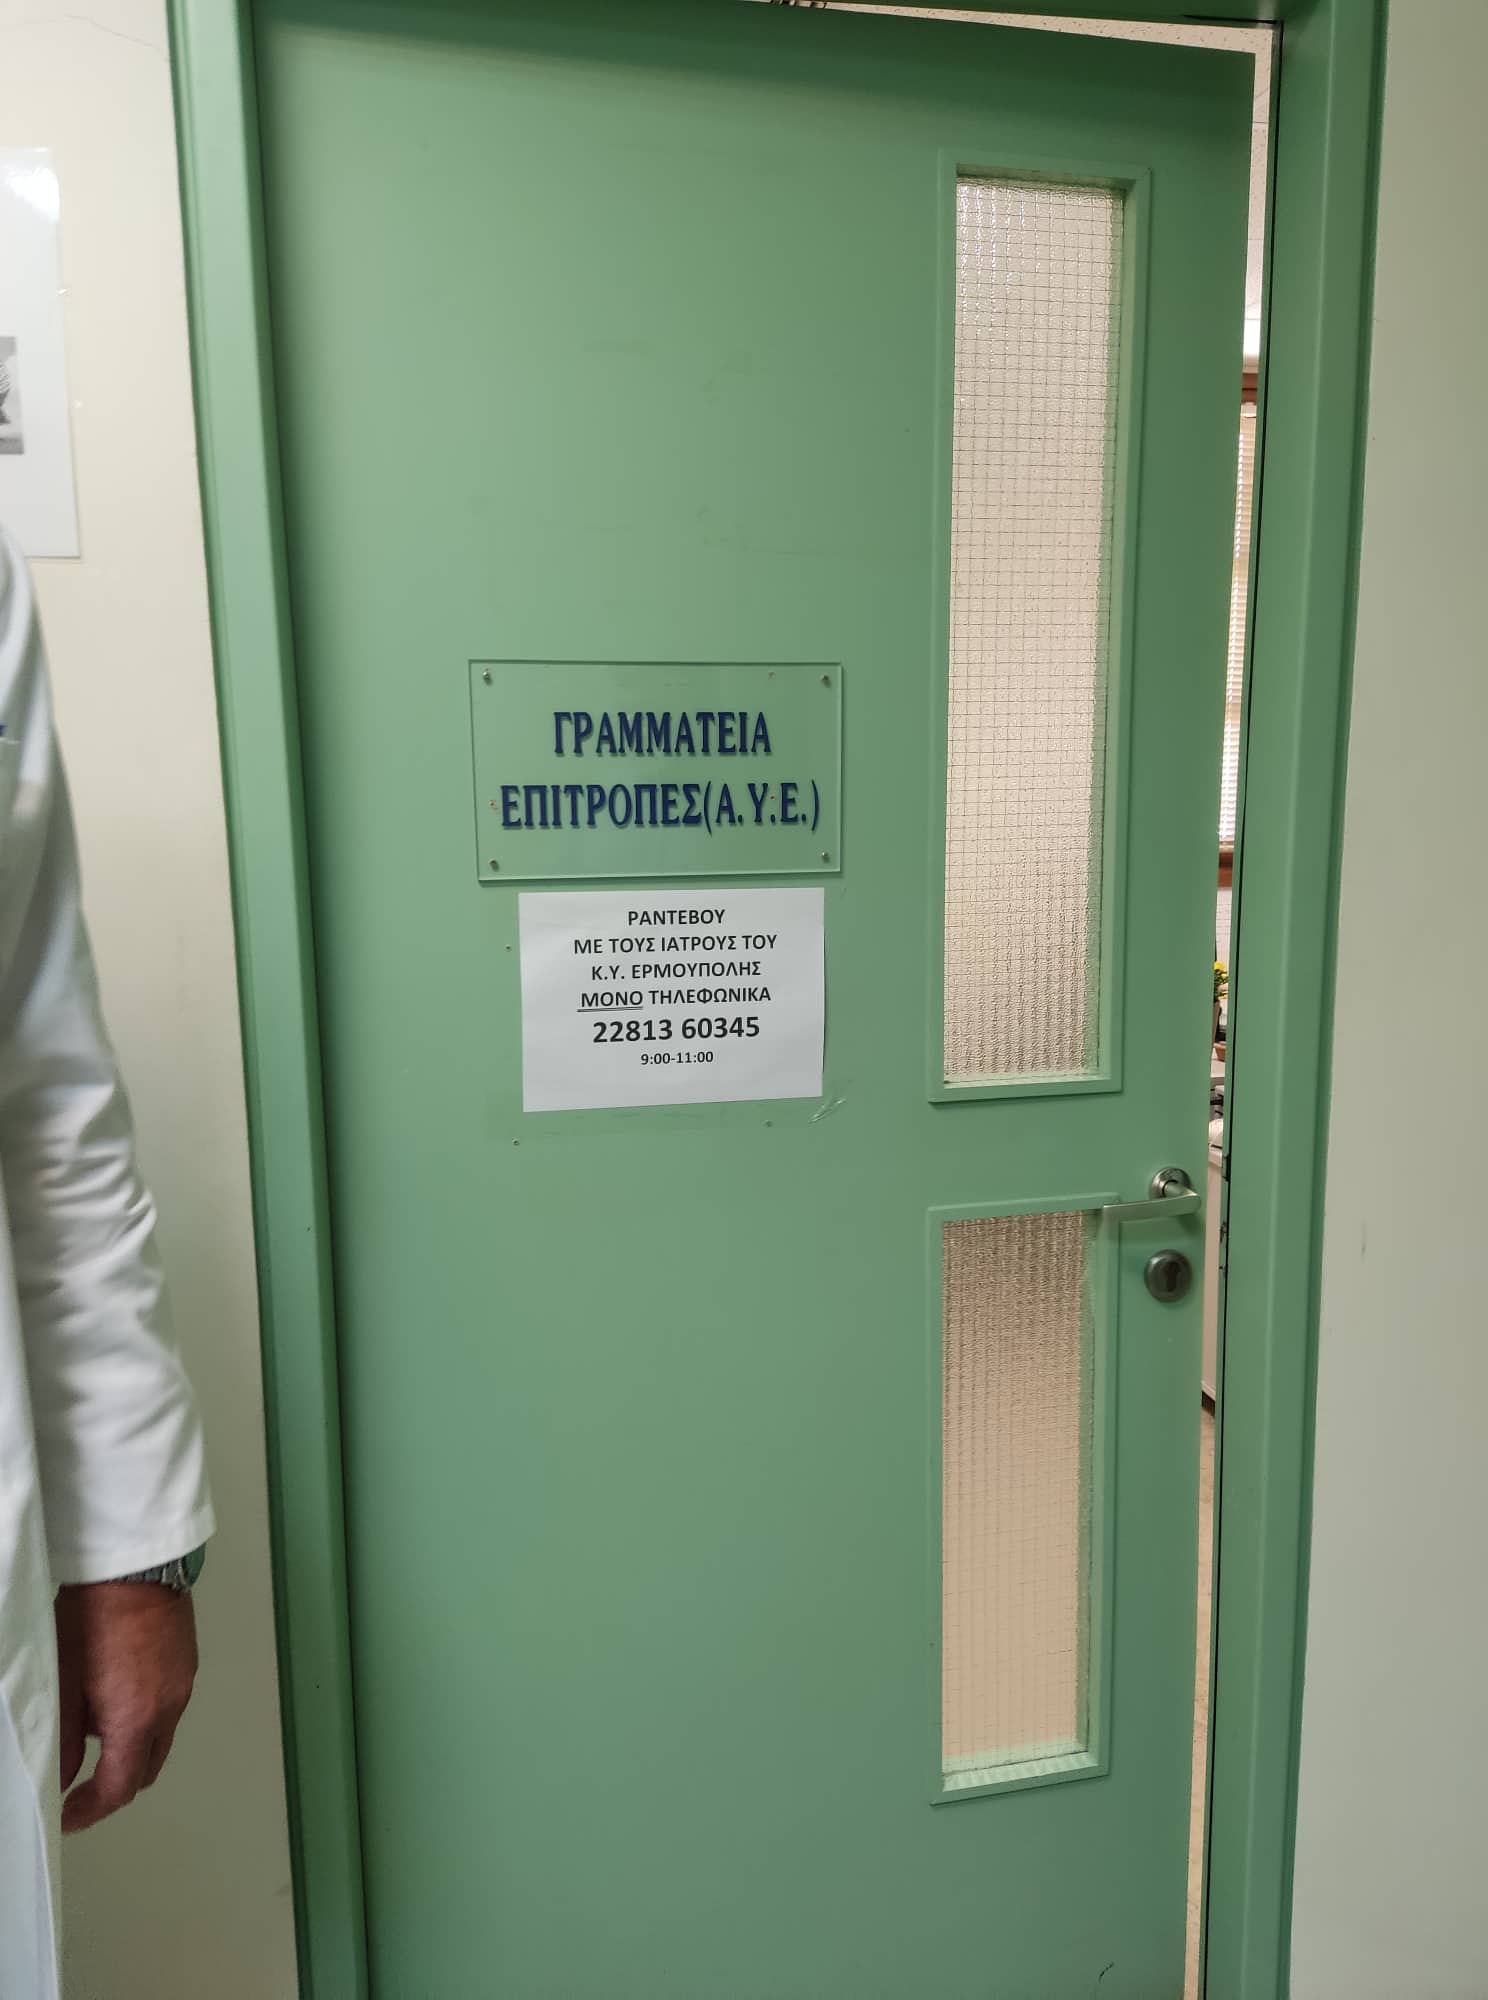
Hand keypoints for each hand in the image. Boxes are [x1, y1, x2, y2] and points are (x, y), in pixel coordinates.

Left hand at [54, 1582, 198, 1832]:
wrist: (134, 1565)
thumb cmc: (95, 1615)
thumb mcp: (65, 1683)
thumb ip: (63, 1739)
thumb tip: (61, 1774)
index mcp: (137, 1720)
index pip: (119, 1788)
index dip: (90, 1811)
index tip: (69, 1814)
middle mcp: (169, 1707)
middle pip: (147, 1769)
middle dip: (115, 1784)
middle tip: (82, 1785)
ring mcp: (183, 1683)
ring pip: (160, 1737)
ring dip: (130, 1746)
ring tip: (94, 1725)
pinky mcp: (187, 1661)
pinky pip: (169, 1706)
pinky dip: (145, 1716)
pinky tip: (117, 1691)